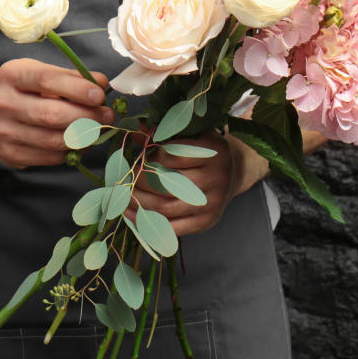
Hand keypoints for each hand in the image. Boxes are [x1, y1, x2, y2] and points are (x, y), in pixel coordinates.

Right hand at [0, 58, 112, 168]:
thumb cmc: (26, 91)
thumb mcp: (41, 74)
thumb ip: (71, 77)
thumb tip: (102, 84)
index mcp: (11, 75)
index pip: (47, 80)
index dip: (77, 89)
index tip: (100, 95)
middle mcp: (3, 103)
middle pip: (52, 114)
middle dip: (86, 116)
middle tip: (107, 115)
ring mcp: (4, 131)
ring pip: (53, 140)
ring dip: (84, 137)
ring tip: (99, 129)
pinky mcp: (10, 154)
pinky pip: (50, 157)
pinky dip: (72, 151)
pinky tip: (82, 142)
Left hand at [131, 132, 254, 236]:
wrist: (235, 171)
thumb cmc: (205, 151)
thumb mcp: (190, 136)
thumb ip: (162, 135)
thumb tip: (132, 130)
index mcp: (212, 150)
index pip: (170, 156)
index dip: (148, 159)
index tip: (136, 160)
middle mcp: (216, 177)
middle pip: (166, 183)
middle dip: (138, 183)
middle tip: (123, 180)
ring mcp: (213, 202)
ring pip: (166, 207)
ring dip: (139, 204)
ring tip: (122, 198)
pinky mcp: (207, 221)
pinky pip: (173, 228)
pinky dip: (149, 224)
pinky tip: (132, 216)